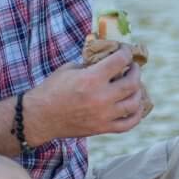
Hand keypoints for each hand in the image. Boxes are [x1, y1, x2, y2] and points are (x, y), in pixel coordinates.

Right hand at [24, 47, 145, 140]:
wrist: (39, 117)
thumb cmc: (51, 90)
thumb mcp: (69, 69)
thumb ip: (90, 64)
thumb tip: (106, 58)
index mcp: (91, 79)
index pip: (120, 61)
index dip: (126, 52)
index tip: (126, 50)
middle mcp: (101, 97)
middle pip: (132, 83)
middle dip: (136, 71)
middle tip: (133, 67)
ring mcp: (103, 115)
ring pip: (134, 103)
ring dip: (138, 92)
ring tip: (135, 86)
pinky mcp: (102, 128)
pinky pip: (128, 124)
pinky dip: (136, 114)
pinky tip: (136, 106)